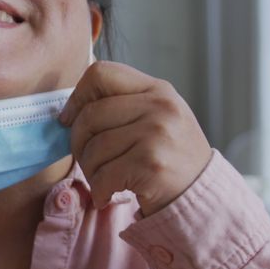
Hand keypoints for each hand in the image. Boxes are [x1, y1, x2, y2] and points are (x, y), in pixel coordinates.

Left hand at [59, 61, 211, 216]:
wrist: (201, 195)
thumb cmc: (168, 157)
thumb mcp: (155, 118)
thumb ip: (121, 106)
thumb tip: (68, 113)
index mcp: (157, 89)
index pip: (101, 73)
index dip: (77, 97)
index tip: (70, 119)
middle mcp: (160, 106)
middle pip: (90, 115)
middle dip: (78, 143)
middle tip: (87, 160)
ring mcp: (157, 134)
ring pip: (94, 148)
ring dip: (90, 171)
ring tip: (103, 179)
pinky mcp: (152, 165)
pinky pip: (104, 175)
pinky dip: (99, 190)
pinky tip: (109, 194)